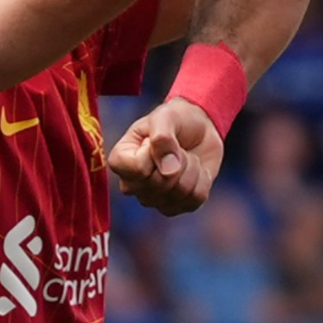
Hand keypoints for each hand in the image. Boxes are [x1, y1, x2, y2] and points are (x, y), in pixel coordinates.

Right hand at [107, 97, 224, 215]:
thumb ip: (162, 136)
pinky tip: (195, 170)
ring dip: (191, 168)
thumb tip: (168, 170)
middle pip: (160, 185)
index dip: (155, 153)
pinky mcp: (176, 206)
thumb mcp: (166, 116)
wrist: (199, 129)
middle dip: (178, 160)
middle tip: (177, 146)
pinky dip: (202, 180)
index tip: (156, 139)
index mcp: (120, 160)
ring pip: (180, 193)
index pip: (138, 169)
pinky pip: (194, 200)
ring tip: (185, 156)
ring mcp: (153, 199)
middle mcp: (132, 184)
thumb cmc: (175, 119)